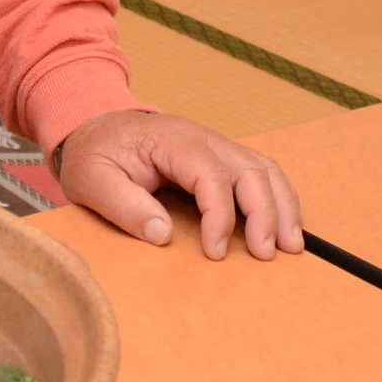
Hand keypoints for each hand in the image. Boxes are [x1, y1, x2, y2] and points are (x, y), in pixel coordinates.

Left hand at [57, 110, 303, 260]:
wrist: (96, 128)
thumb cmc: (95, 153)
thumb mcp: (90, 179)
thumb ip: (122, 205)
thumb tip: (162, 234)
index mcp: (172, 141)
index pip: (210, 174)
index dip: (220, 214)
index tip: (215, 252)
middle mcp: (202, 138)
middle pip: (249, 169)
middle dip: (265, 212)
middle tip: (266, 253)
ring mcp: (216, 145)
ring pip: (264, 168)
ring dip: (282, 206)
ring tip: (291, 245)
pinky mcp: (221, 157)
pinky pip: (260, 172)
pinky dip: (277, 197)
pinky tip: (284, 225)